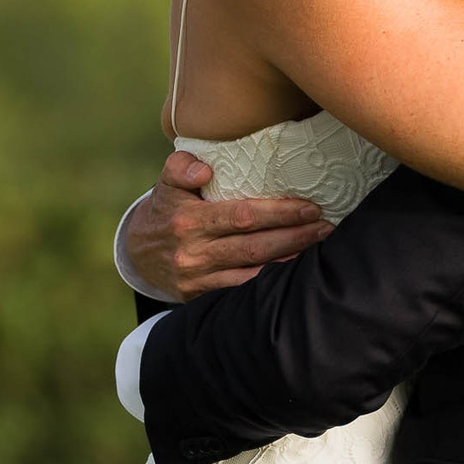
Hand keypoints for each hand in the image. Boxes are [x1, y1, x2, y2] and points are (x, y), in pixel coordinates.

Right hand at [120, 151, 332, 299]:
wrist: (137, 253)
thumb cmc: (166, 209)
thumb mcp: (166, 182)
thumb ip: (181, 167)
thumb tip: (204, 169)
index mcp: (188, 220)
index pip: (242, 216)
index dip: (278, 213)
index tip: (309, 207)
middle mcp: (193, 251)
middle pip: (254, 246)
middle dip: (295, 236)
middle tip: (326, 227)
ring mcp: (198, 277)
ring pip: (253, 270)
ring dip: (290, 258)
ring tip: (320, 245)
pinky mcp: (201, 296)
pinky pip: (243, 288)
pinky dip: (271, 280)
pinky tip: (295, 269)